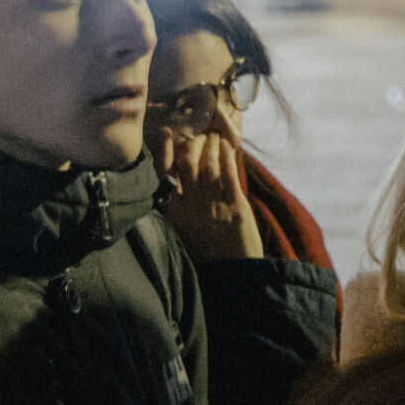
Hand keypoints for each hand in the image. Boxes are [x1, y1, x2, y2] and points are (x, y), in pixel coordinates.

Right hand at [159, 128, 265, 261]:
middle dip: (193, 142)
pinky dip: (228, 157)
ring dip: (212, 146)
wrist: (232, 275)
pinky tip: (227, 146)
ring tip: (213, 134)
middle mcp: (192, 207)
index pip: (167, 174)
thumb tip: (174, 177)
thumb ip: (177, 205)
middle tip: (198, 130)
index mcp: (174, 213)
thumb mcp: (181, 230)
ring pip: (209, 166)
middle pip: (188, 164)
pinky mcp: (236, 208)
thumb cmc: (206, 252)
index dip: (168, 150)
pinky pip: (230, 175)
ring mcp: (214, 207)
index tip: (168, 133)